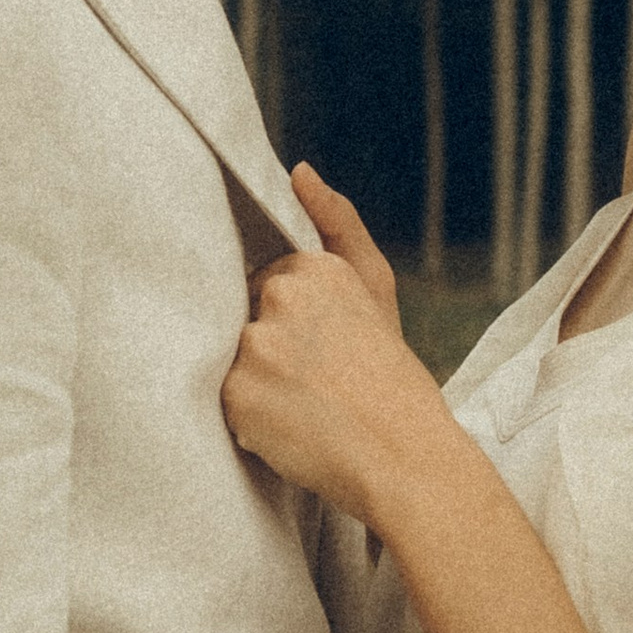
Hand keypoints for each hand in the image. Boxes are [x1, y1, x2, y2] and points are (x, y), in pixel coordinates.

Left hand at [223, 170, 445, 524]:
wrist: (407, 459)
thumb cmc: (395, 380)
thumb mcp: (376, 291)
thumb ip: (338, 224)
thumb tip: (298, 172)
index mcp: (314, 268)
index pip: (268, 283)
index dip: (293, 323)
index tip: (323, 352)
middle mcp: (280, 298)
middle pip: (244, 319)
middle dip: (270, 348)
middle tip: (317, 384)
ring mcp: (255, 346)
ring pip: (231, 360)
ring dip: (258, 385)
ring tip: (306, 409)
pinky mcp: (238, 394)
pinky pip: (226, 402)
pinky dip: (252, 420)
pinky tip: (291, 430)